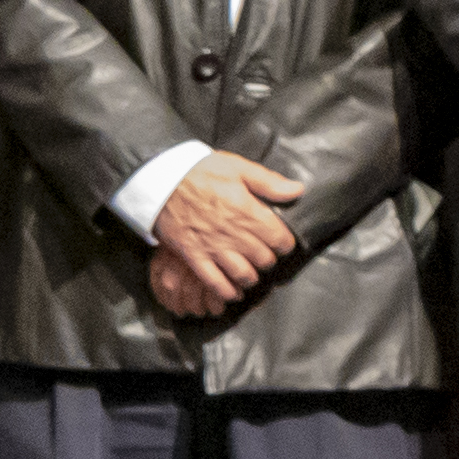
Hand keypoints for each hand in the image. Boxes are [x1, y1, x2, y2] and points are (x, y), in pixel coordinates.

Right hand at [144, 154, 304, 318]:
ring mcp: (213, 248)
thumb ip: (268, 182)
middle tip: (265, 254)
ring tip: (251, 271)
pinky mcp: (194, 257)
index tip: (281, 241)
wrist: (161, 179)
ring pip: (244, 275)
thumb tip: (297, 190)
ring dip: (251, 276)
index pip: (280, 239)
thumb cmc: (199, 170)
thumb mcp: (237, 167)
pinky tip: (233, 291)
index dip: (284, 243)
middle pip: (264, 260)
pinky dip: (227, 292)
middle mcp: (234, 234)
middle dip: (269, 259)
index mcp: (248, 211)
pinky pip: (215, 283)